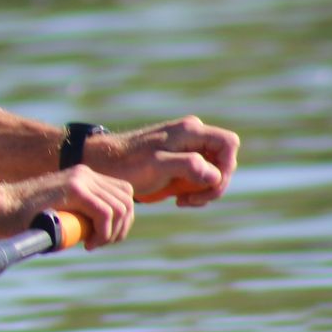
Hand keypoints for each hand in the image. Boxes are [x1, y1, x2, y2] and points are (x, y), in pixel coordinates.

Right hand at [0, 165, 134, 248]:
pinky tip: (89, 243)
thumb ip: (78, 215)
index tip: (102, 237)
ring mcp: (80, 179)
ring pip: (120, 206)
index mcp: (83, 177)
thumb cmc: (22, 219)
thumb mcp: (58, 213)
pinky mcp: (74, 189)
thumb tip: (99, 232)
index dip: (121, 219)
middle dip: (121, 226)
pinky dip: (104, 232)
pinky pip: (106, 213)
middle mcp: (85, 173)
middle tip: (99, 243)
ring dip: (113, 232)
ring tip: (93, 243)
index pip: (121, 193)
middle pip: (126, 199)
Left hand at [87, 116, 240, 207]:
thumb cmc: (127, 164)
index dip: (227, 166)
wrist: (102, 165)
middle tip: (191, 200)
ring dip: (204, 190)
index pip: (229, 144)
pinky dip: (194, 190)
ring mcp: (186, 148)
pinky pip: (199, 177)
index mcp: (191, 130)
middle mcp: (192, 135)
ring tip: (182, 201)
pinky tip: (178, 199)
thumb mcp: (157, 165)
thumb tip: (215, 175)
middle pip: (223, 160)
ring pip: (213, 171)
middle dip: (214, 184)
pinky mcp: (179, 161)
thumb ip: (188, 166)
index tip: (209, 186)